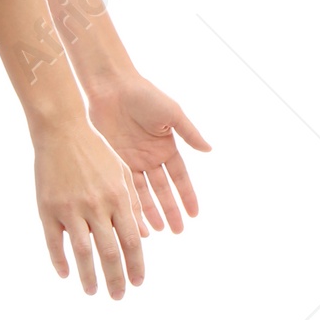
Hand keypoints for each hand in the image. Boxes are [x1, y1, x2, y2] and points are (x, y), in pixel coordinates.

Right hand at [33, 117, 148, 298]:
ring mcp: (71, 208)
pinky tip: (66, 275)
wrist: (61, 130)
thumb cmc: (95, 151)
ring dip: (89, 276)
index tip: (137, 283)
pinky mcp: (48, 208)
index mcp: (118, 197)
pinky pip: (53, 242)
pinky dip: (60, 261)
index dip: (136, 265)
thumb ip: (132, 204)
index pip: (132, 241)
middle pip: (110, 252)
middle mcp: (97, 206)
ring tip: (92, 292)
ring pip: (83, 252)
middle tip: (118, 296)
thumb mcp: (121, 172)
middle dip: (116, 279)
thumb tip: (143, 236)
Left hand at [83, 73, 210, 234]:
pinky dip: (128, 202)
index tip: (194, 214)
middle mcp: (149, 157)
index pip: (180, 177)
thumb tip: (210, 150)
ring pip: (143, 193)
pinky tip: (132, 218)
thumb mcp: (172, 113)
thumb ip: (189, 133)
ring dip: (150, 212)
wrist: (110, 87)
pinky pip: (122, 187)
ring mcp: (130, 161)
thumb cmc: (143, 95)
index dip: (187, 195)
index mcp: (166, 146)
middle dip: (171, 210)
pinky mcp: (112, 162)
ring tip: (158, 232)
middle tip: (178, 232)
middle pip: (162, 190)